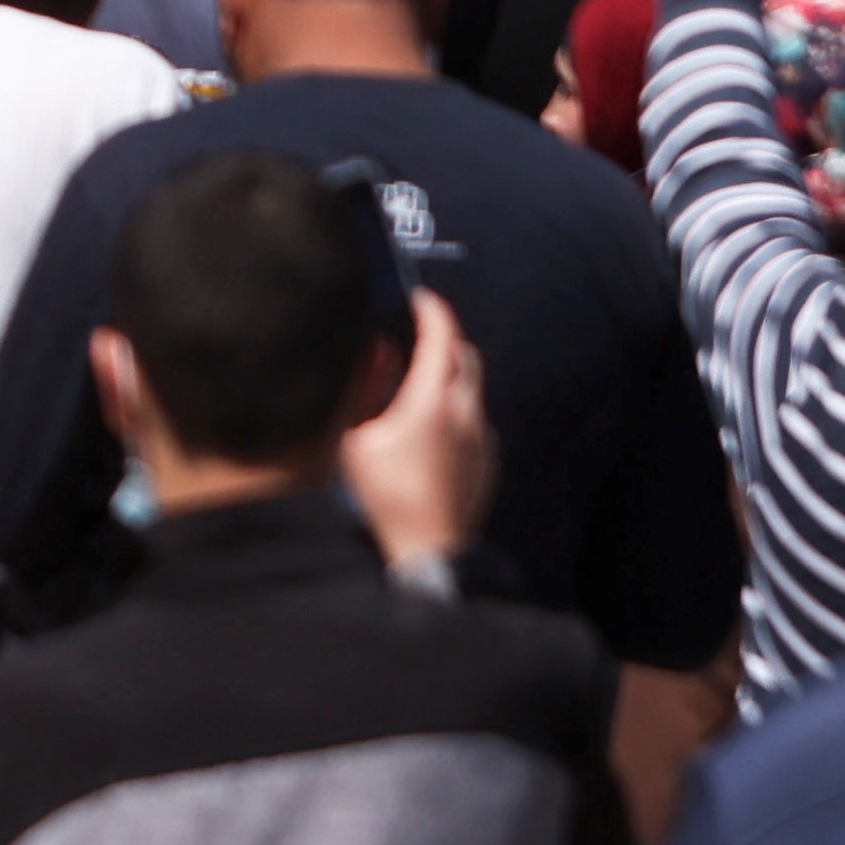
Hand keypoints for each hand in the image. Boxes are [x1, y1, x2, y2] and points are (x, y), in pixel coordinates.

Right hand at [342, 288, 497, 578]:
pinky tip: (430, 428)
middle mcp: (465, 413)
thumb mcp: (357, 437)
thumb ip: (368, 386)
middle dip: (445, 339)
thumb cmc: (386, 494)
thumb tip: (379, 350)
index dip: (432, 311)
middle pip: (466, 357)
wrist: (428, 547)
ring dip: (450, 376)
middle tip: (418, 336)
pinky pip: (475, 419)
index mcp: (432, 402)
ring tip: (417, 385)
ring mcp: (481, 438)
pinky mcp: (487, 459)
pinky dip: (456, 408)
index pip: (442, 338)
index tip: (420, 297)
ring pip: (472, 389)